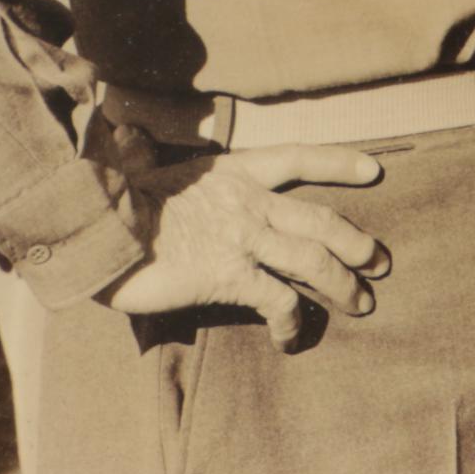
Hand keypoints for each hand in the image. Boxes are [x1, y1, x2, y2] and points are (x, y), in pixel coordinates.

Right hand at [89, 136, 390, 350]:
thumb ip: (143, 153)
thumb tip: (126, 134)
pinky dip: (292, 322)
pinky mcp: (229, 275)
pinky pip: (278, 300)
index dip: (338, 162)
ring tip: (362, 304)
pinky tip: (291, 339)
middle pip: (321, 220)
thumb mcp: (137, 170)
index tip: (373, 168)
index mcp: (232, 171)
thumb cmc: (109, 203)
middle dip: (358, 242)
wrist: (93, 227)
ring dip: (344, 284)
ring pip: (314, 260)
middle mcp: (247, 202)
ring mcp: (242, 238)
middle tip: (381, 262)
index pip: (298, 157)